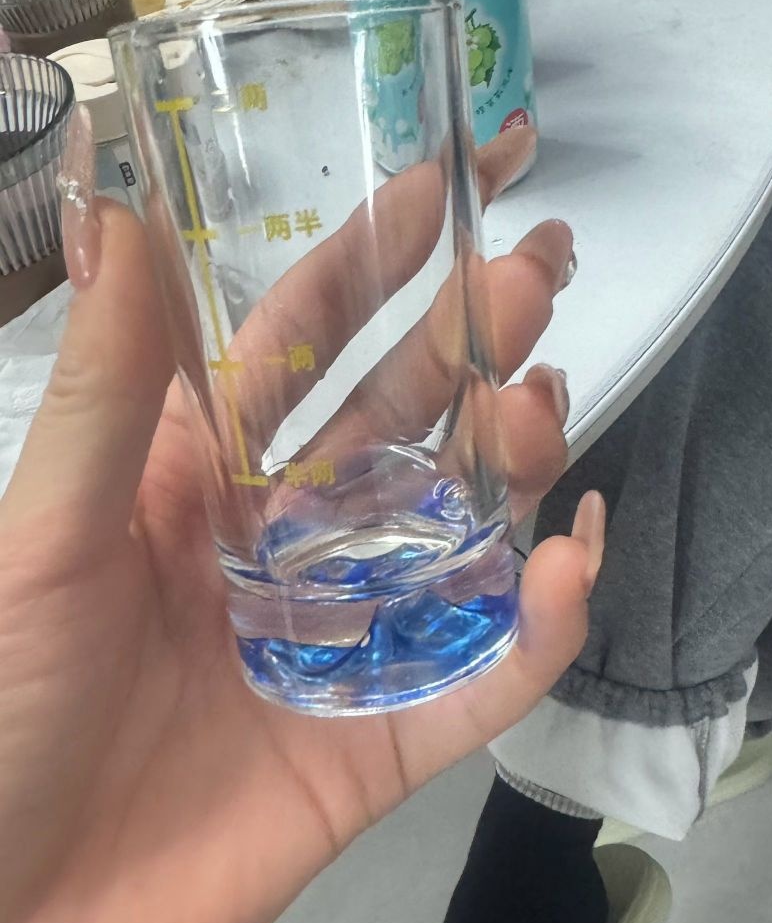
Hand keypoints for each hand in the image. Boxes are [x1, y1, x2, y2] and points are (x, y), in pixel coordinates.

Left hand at [0, 115, 597, 922]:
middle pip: (401, 418)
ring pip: (455, 532)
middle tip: (542, 266)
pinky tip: (567, 564)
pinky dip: (533, 630)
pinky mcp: (374, 748)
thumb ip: (104, 389)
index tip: (452, 174)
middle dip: (471, 338)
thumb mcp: (40, 539)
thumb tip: (120, 210)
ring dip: (510, 461)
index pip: (303, 338)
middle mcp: (278, 542)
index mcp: (193, 476)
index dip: (376, 253)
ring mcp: (337, 643)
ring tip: (540, 404)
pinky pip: (476, 682)